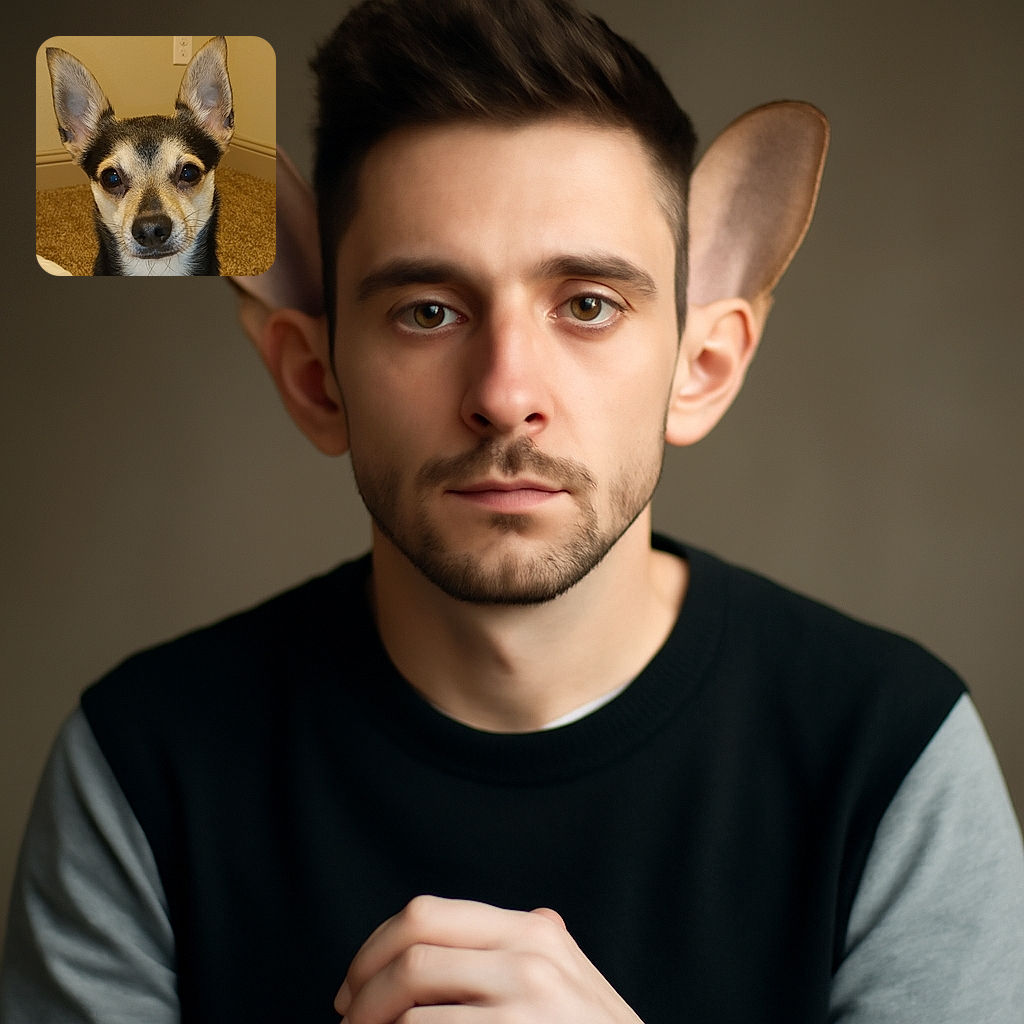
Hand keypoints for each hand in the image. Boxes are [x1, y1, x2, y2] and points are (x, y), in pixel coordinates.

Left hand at [334, 895, 643, 1023]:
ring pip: (410, 999)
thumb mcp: (571, 982)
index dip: (374, 949)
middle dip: (362, 985)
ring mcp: (526, 1001)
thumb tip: (478, 933)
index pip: (427, 915)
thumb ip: (529, 949)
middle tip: (346, 1021)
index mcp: (533, 931)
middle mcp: (531, 953)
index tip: (353, 986)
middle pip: (411, 945)